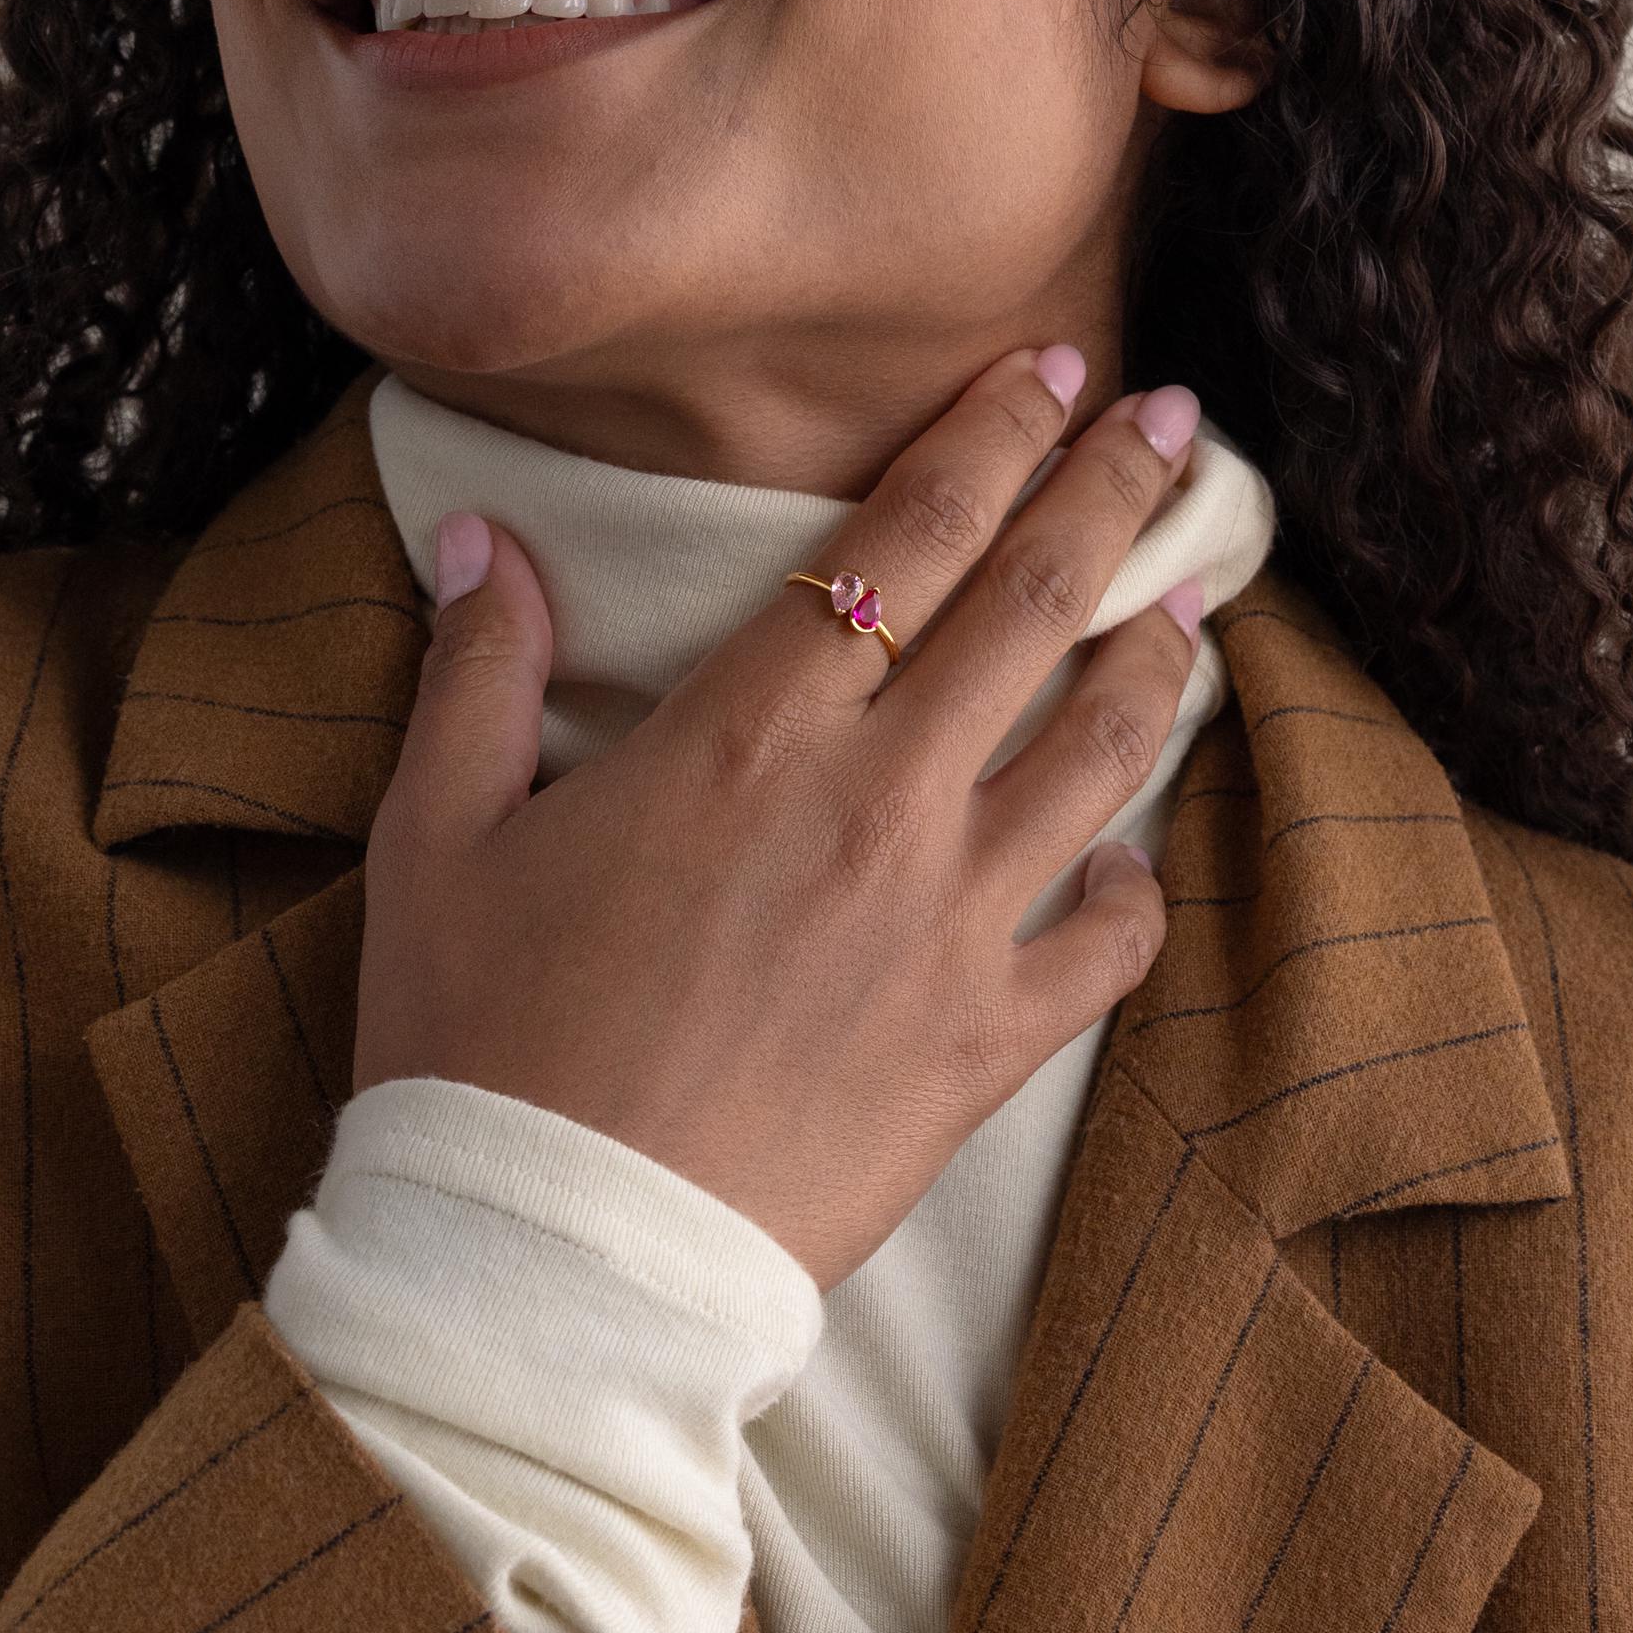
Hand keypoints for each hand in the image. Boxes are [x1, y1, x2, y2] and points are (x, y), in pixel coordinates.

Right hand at [349, 346, 1208, 1291]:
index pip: (901, 539)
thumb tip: (482, 533)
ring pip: (1100, 751)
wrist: (553, 1264)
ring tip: (1197, 594)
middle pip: (1030, 607)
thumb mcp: (435, 837)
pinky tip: (1130, 859)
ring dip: (1159, 657)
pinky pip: (1105, 949)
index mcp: (746, 736)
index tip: (1046, 368)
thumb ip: (474, 669)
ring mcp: (946, 925)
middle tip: (1175, 421)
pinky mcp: (983, 1046)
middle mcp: (873, 804)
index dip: (985, 438)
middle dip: (1111, 493)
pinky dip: (1135, 891)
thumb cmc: (480, 1042)